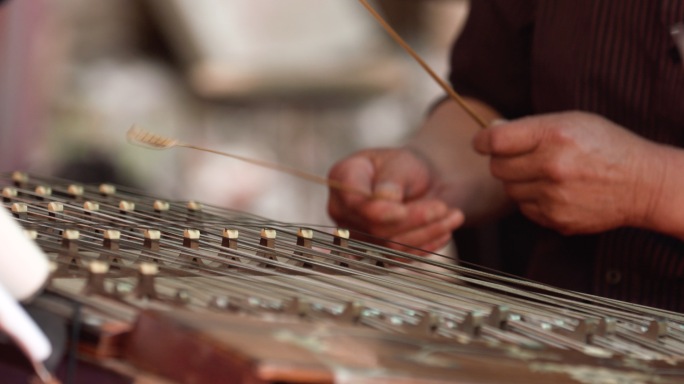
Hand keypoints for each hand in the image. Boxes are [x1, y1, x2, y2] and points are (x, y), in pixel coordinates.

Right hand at [327, 148, 463, 254]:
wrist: (417, 182)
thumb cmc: (405, 167)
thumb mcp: (400, 162)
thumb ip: (390, 179)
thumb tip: (385, 199)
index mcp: (343, 176)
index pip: (354, 201)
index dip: (378, 211)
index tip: (403, 210)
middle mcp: (343, 209)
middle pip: (374, 227)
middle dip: (413, 220)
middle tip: (443, 207)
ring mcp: (357, 234)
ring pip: (388, 246)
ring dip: (425, 234)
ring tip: (453, 216)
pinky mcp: (375, 252)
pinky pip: (398, 258)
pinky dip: (425, 247)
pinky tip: (444, 232)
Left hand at [473, 111, 665, 234]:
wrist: (642, 183)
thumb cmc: (605, 146)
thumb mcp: (571, 121)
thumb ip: (528, 128)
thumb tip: (488, 135)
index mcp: (553, 136)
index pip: (495, 141)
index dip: (483, 141)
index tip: (482, 142)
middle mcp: (551, 167)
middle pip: (497, 168)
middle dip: (503, 161)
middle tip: (522, 157)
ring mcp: (553, 197)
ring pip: (509, 190)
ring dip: (519, 182)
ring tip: (546, 173)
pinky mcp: (556, 219)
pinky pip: (525, 209)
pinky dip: (533, 200)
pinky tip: (555, 191)